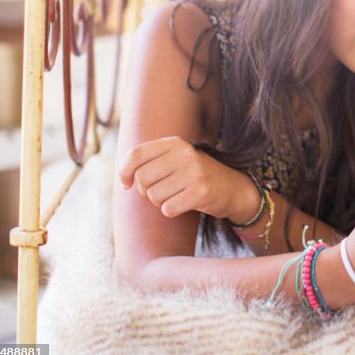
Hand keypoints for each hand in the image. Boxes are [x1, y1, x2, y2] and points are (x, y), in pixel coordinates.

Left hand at [118, 136, 257, 220]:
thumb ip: (150, 161)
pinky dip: (172, 211)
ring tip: (177, 196)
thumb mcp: (176, 160)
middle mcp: (185, 154)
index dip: (124, 172)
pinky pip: (168, 209)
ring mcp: (194, 172)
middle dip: (145, 191)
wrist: (232, 188)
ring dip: (160, 202)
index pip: (136, 155)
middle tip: (161, 191)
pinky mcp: (201, 192)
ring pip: (153, 196)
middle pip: (142, 178)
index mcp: (175, 143)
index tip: (126, 185)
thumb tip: (122, 179)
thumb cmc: (195, 176)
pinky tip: (185, 204)